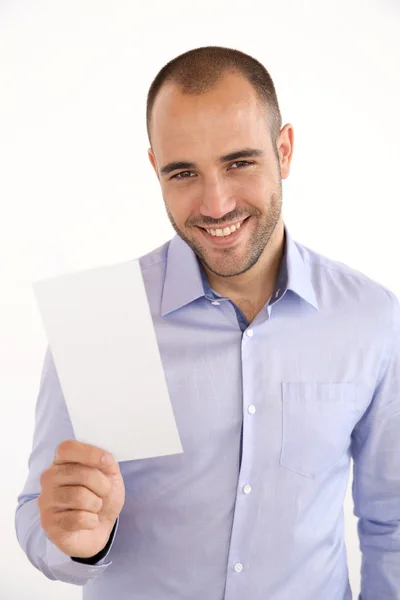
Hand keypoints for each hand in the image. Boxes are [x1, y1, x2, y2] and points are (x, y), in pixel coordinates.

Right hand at [38, 440, 124, 558]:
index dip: (89, 453)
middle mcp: (49, 478)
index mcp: (61, 461)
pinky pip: (77, 518)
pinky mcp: (49, 523)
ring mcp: (46, 500)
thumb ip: (107, 462)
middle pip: (79, 472)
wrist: (98, 529)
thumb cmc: (101, 497)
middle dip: (101, 484)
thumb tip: (104, 458)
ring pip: (78, 496)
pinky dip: (91, 521)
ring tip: (95, 507)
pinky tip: (89, 521)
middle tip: (104, 492)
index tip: (106, 462)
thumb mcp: (110, 475)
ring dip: (96, 504)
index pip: (67, 448)